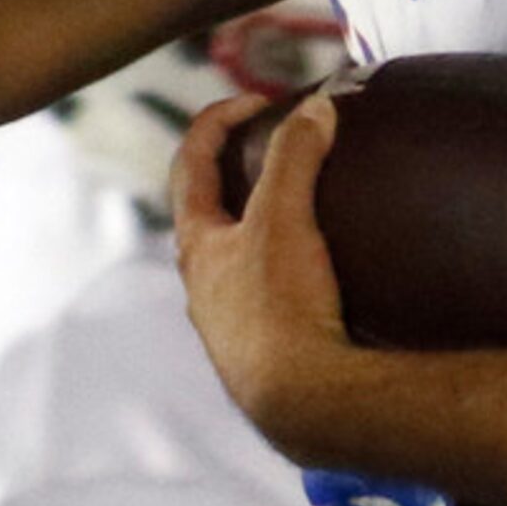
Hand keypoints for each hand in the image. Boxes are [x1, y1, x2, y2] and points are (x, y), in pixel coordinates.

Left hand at [170, 89, 352, 454]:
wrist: (300, 403)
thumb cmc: (281, 306)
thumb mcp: (285, 218)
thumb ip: (295, 155)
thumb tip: (316, 107)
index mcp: (195, 245)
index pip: (190, 162)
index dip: (218, 120)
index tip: (261, 102)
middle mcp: (200, 284)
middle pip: (204, 209)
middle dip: (235, 170)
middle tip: (276, 147)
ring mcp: (226, 322)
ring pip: (231, 256)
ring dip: (256, 221)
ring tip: (301, 206)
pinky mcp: (258, 350)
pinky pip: (261, 292)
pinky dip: (279, 264)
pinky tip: (314, 272)